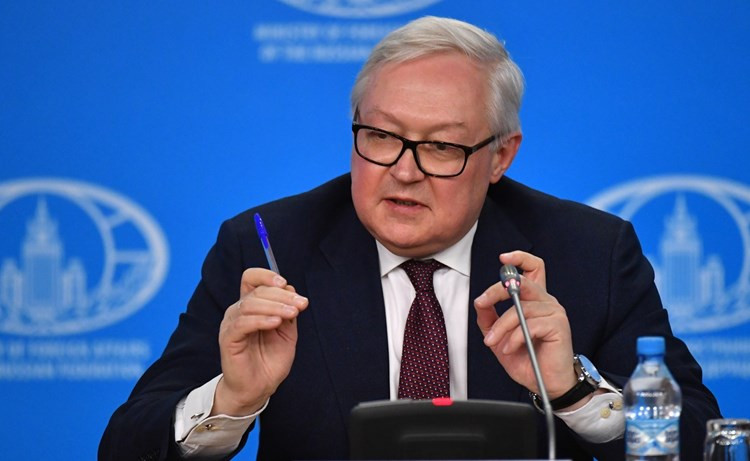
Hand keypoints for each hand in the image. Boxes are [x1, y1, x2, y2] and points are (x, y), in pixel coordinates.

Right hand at [212, 268, 307, 416]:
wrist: (259, 387)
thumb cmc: (270, 360)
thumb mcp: (287, 332)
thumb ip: (288, 311)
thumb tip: (290, 289)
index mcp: (251, 306)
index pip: (252, 279)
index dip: (267, 276)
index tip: (286, 284)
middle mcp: (239, 311)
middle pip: (257, 291)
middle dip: (282, 295)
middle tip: (301, 304)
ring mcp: (232, 324)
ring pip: (250, 304)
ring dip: (275, 306)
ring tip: (292, 314)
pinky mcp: (228, 339)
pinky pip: (243, 323)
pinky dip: (261, 320)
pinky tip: (276, 323)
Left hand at [474, 251, 576, 399]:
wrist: (546, 384)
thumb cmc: (527, 359)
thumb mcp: (500, 337)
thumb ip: (489, 318)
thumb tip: (479, 302)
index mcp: (535, 300)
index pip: (534, 268)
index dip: (520, 258)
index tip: (503, 258)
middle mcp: (546, 301)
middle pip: (521, 282)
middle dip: (496, 291)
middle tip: (482, 303)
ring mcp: (554, 312)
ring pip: (519, 309)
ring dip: (501, 327)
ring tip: (493, 342)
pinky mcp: (558, 326)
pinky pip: (528, 325)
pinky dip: (514, 338)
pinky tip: (509, 349)